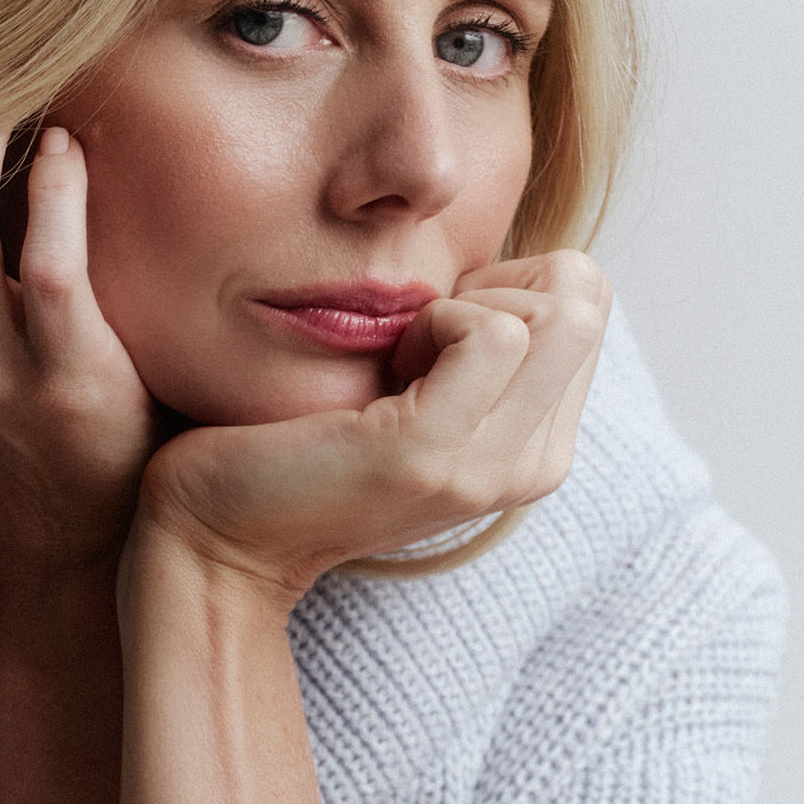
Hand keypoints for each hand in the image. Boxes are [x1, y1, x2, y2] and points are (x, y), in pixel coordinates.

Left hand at [135, 252, 611, 605]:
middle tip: (416, 334)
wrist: (213, 538)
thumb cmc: (291, 447)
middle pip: (588, 296)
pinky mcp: (432, 454)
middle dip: (501, 280)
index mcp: (535, 449)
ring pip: (561, 310)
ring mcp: (488, 467)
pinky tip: (384, 364)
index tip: (429, 331)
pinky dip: (435, 317)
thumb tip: (504, 266)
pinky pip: (491, 333)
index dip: (507, 285)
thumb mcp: (409, 396)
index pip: (589, 303)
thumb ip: (469, 351)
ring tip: (398, 354)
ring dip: (465, 301)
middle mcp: (532, 467)